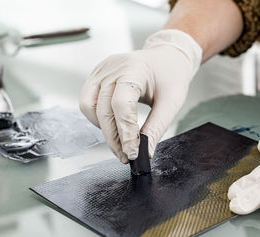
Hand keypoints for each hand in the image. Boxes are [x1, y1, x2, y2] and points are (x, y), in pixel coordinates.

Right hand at [79, 29, 201, 162]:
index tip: (132, 153)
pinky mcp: (96, 76)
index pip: (122, 104)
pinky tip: (113, 125)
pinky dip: (98, 118)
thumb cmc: (170, 77)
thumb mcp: (171, 103)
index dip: (125, 132)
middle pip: (104, 110)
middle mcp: (113, 68)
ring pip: (89, 107)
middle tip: (126, 156)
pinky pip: (88, 101)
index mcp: (135, 69)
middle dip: (114, 138)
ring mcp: (101, 70)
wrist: (166, 57)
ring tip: (120, 141)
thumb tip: (145, 152)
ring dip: (103, 129)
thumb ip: (156, 128)